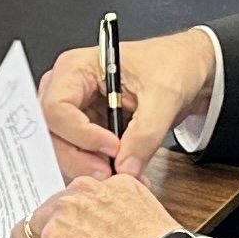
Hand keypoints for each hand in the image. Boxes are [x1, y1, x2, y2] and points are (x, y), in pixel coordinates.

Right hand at [40, 30, 214, 179]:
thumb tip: (126, 167)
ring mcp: (75, 110)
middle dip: (80, 158)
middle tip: (111, 173)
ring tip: (123, 173)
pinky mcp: (86, 127)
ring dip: (90, 167)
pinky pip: (80, 154)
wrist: (185, 70)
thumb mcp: (164, 96)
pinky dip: (99, 167)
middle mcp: (68, 88)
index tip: (113, 147)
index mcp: (77, 68)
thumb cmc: (171, 64)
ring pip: (63, 148)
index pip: (56, 108)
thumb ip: (145, 133)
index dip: (80, 134)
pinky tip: (122, 169)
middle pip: (53, 133)